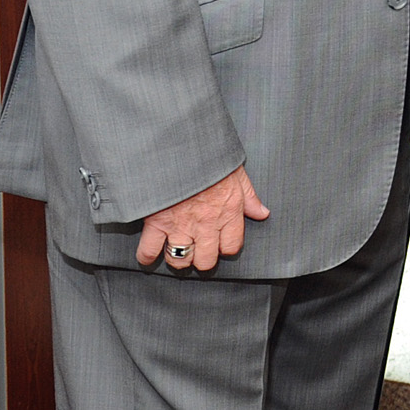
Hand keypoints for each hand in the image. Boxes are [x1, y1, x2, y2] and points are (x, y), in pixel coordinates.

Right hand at [136, 165, 268, 271]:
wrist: (182, 148)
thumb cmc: (211, 159)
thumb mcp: (238, 175)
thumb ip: (250, 198)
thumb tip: (263, 213)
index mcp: (228, 213)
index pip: (231, 246)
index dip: (226, 248)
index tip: (221, 244)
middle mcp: (206, 225)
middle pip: (206, 260)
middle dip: (203, 259)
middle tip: (199, 253)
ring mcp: (180, 226)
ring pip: (180, 260)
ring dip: (179, 260)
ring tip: (178, 254)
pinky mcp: (156, 223)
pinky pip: (149, 250)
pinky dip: (146, 257)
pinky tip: (149, 257)